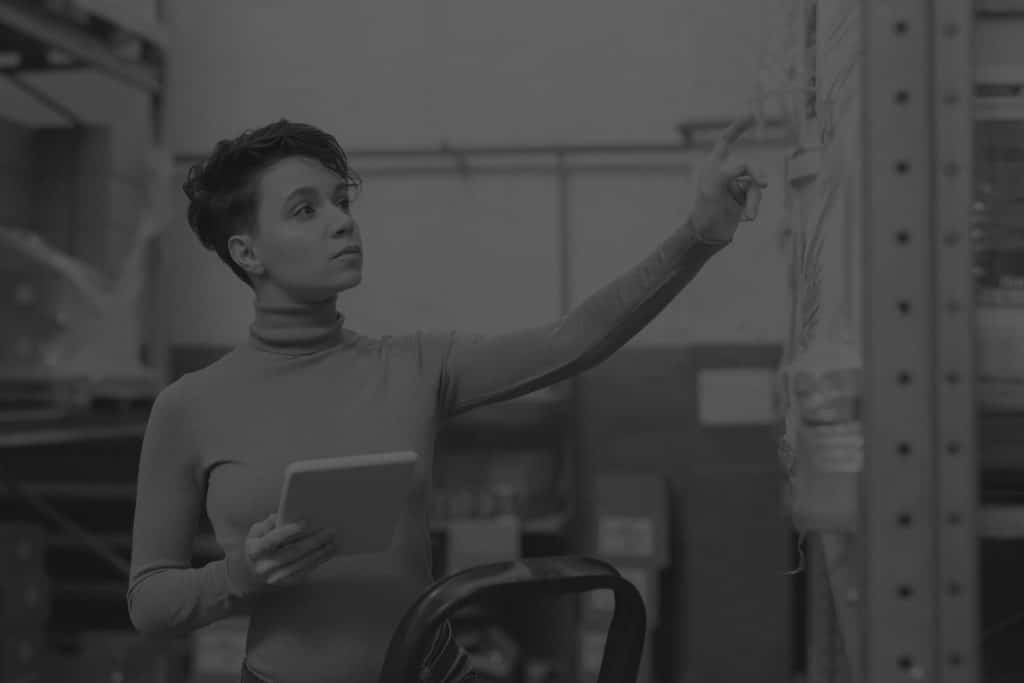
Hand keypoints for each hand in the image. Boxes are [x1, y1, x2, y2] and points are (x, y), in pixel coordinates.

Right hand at [235, 513, 337, 589]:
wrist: (253, 571)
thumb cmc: (259, 543)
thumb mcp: (257, 531)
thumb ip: (269, 523)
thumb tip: (283, 516)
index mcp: (255, 550)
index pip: (272, 540)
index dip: (288, 532)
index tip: (306, 522)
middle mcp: (264, 566)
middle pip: (292, 553)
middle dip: (313, 542)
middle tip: (330, 531)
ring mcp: (276, 577)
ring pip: (301, 564)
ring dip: (320, 553)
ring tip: (334, 542)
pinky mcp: (287, 583)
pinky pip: (305, 571)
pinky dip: (319, 561)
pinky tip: (330, 552)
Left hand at [690, 115, 767, 242]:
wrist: (708, 236)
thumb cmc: (704, 211)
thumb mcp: (713, 190)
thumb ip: (728, 173)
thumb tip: (744, 166)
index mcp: (714, 166)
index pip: (726, 142)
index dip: (738, 128)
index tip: (751, 116)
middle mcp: (726, 173)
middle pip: (749, 166)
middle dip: (757, 174)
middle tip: (763, 183)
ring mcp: (736, 186)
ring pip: (755, 185)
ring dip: (754, 200)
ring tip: (748, 215)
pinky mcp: (743, 199)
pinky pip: (756, 198)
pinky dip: (753, 207)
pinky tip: (747, 219)